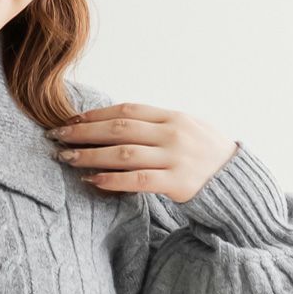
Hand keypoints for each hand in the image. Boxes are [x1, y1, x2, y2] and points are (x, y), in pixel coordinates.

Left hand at [46, 101, 238, 202]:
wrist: (236, 181)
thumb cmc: (205, 156)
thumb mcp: (185, 129)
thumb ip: (155, 125)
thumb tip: (116, 123)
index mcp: (172, 116)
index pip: (127, 110)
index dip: (96, 114)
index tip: (71, 119)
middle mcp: (172, 133)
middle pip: (119, 128)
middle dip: (84, 132)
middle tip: (56, 136)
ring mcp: (174, 158)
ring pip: (123, 153)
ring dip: (90, 155)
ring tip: (66, 158)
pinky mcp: (175, 183)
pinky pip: (137, 180)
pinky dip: (111, 180)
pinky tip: (91, 180)